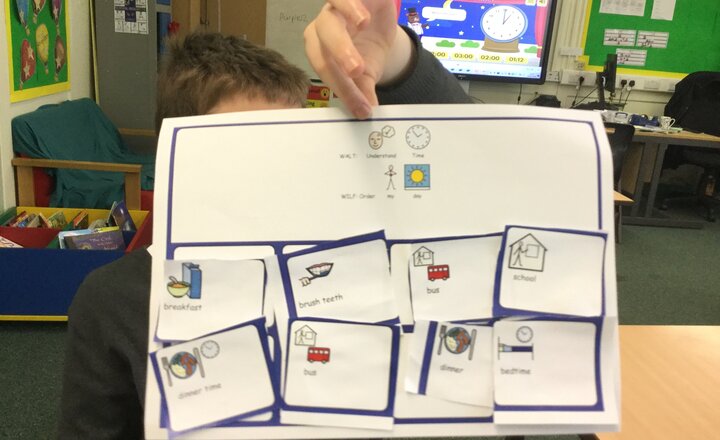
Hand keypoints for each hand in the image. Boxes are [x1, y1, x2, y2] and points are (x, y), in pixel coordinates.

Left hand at [305, 0, 411, 118]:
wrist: (380, 22)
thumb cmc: (366, 49)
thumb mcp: (366, 73)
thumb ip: (362, 90)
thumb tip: (366, 113)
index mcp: (320, 48)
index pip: (325, 67)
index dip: (343, 87)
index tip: (361, 107)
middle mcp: (323, 26)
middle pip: (321, 39)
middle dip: (338, 54)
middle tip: (357, 72)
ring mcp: (336, 7)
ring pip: (330, 15)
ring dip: (343, 27)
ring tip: (362, 33)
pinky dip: (351, 6)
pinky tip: (364, 19)